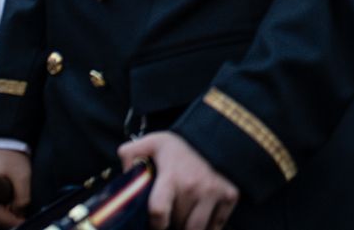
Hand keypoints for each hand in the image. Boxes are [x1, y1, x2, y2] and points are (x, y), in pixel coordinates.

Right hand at [0, 148, 30, 227]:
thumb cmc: (8, 155)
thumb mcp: (21, 175)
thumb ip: (22, 197)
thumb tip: (20, 213)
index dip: (12, 221)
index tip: (24, 221)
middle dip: (10, 218)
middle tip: (25, 215)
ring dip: (5, 214)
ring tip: (20, 207)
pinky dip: (1, 209)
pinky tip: (12, 204)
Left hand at [118, 132, 238, 229]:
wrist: (219, 132)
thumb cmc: (181, 143)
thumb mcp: (152, 143)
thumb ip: (130, 155)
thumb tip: (123, 174)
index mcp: (172, 177)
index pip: (158, 213)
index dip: (155, 225)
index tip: (155, 224)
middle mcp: (194, 187)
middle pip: (178, 225)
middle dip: (172, 224)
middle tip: (170, 217)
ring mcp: (214, 193)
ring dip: (188, 227)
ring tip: (183, 218)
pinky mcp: (230, 196)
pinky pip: (217, 226)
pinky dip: (208, 227)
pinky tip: (201, 217)